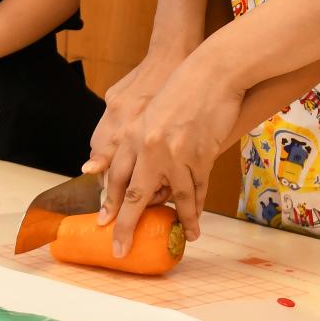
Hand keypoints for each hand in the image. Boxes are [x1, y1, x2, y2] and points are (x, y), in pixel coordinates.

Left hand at [94, 50, 239, 257]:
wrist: (213, 73)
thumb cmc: (182, 88)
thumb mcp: (150, 111)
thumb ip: (139, 139)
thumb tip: (140, 167)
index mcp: (132, 135)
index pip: (116, 177)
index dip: (111, 203)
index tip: (106, 222)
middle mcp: (149, 148)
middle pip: (135, 197)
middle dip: (127, 226)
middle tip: (122, 247)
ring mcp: (176, 154)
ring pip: (175, 198)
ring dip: (181, 221)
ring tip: (186, 236)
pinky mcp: (200, 156)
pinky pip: (198, 188)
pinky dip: (198, 205)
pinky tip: (198, 218)